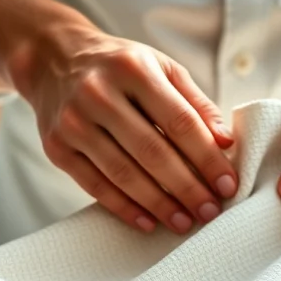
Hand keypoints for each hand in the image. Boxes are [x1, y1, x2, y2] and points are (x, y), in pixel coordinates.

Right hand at [12, 28, 237, 233]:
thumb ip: (195, 104)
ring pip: (123, 173)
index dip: (207, 157)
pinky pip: (95, 185)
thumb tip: (225, 142)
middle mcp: (99, 93)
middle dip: (187, 187)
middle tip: (210, 211)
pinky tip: (148, 221)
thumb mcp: (161, 68)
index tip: (227, 184)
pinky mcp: (56, 147)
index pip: (180, 122)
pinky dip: (124, 207)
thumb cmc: (119, 67)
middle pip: (152, 151)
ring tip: (184, 222)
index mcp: (134, 69)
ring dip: (158, 203)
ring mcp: (74, 122)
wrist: (53, 59)